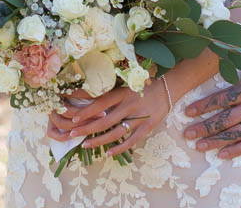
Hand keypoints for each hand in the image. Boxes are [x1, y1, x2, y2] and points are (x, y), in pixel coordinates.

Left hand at [50, 80, 173, 155]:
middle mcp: (129, 105)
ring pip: (116, 132)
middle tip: (73, 134)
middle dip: (87, 128)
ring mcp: (139, 117)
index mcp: (122, 93)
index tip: (74, 119)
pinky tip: (108, 153)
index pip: (100, 103)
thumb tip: (86, 99)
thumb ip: (110, 95)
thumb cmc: (141, 88)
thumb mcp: (125, 86)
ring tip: (85, 145)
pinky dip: (119, 148)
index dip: (86, 112)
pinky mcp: (148, 126)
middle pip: (105, 120)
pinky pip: (131, 140)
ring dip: (99, 140)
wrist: (167, 89)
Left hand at [183, 51, 240, 158]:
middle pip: (223, 119)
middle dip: (203, 127)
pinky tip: (222, 154)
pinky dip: (236, 150)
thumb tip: (227, 42)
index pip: (220, 99)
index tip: (188, 112)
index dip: (203, 106)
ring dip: (214, 140)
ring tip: (199, 146)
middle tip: (187, 134)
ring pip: (233, 133)